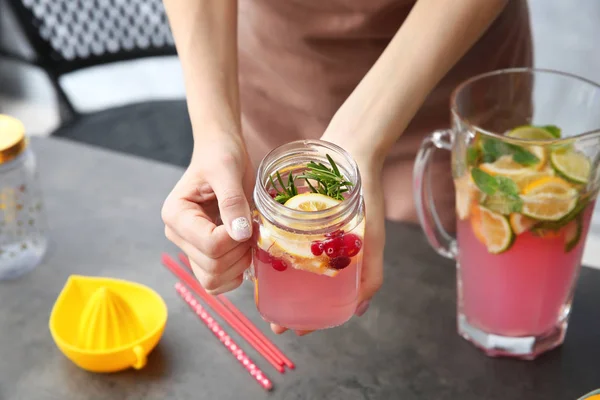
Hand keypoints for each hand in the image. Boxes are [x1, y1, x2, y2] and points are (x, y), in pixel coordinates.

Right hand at [161, 136, 255, 294]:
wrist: (221, 153)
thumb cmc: (220, 156)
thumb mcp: (227, 171)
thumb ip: (232, 202)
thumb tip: (240, 234)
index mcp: (176, 215)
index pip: (210, 245)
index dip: (236, 237)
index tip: (247, 218)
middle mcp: (177, 235)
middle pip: (212, 267)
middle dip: (240, 251)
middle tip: (250, 226)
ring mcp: (189, 248)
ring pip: (213, 280)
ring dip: (239, 264)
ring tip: (247, 236)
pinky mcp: (203, 255)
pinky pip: (217, 282)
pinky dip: (235, 273)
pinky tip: (244, 249)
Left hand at [270, 139, 384, 335]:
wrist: (352, 148)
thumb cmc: (366, 194)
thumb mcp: (374, 237)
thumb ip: (371, 272)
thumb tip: (358, 310)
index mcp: (342, 258)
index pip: (325, 296)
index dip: (311, 316)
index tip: (293, 330)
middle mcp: (324, 247)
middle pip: (302, 282)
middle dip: (288, 302)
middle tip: (273, 317)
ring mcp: (309, 231)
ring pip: (289, 262)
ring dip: (277, 280)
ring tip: (262, 292)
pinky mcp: (295, 214)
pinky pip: (280, 237)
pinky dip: (271, 250)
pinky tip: (258, 258)